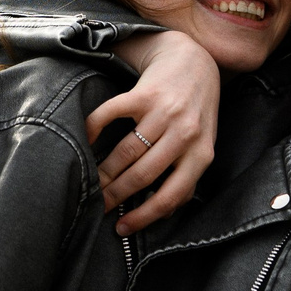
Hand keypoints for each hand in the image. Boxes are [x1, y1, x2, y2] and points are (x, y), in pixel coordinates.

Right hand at [87, 31, 220, 233]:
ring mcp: (163, 112)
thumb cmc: (196, 112)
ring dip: (104, 171)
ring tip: (93, 182)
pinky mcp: (143, 93)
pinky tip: (86, 141)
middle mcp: (184, 133)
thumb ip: (188, 176)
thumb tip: (164, 211)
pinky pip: (110, 115)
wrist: (194, 62)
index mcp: (201, 153)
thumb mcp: (203, 145)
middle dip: (116, 195)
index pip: (170, 195)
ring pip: (126, 152)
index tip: (122, 228)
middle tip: (98, 205)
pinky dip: (93, 129)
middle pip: (142, 175)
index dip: (144, 217)